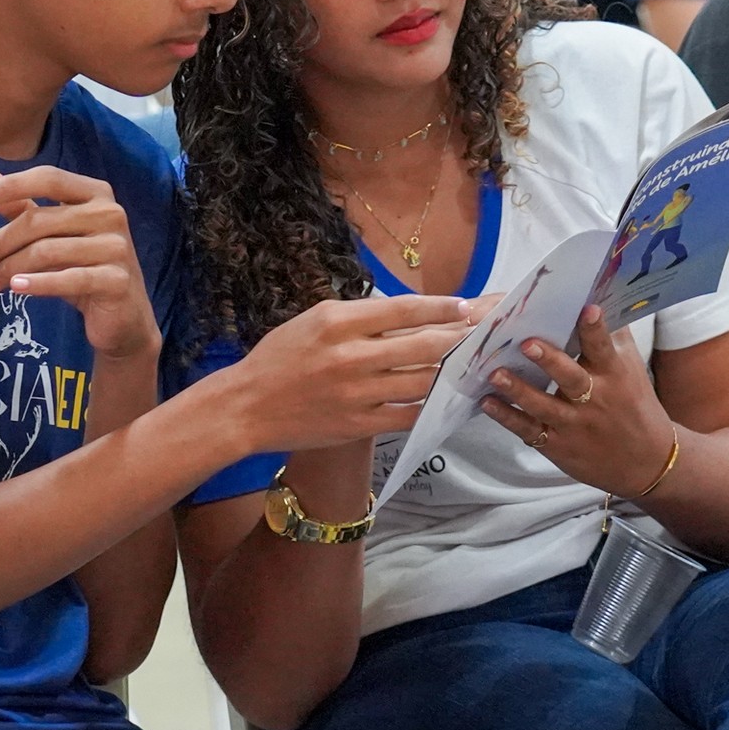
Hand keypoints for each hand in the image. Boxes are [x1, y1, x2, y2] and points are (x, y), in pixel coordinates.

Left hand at [0, 166, 156, 359]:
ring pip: (47, 251)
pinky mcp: (116, 280)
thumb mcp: (53, 234)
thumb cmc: (84, 266)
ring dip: (11, 267)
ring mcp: (116, 247)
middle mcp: (110, 214)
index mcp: (96, 193)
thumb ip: (22, 205)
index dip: (12, 185)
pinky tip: (15, 288)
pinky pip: (68, 279)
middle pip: (40, 220)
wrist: (123, 315)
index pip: (49, 178)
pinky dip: (37, 283)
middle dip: (1, 241)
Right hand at [223, 295, 474, 452]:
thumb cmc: (278, 358)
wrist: (246, 406)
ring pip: (422, 380)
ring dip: (451, 371)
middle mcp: (350, 355)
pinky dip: (431, 404)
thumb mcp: (312, 321)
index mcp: (336, 322)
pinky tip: (446, 397)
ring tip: (471, 363)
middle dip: (458, 338)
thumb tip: (406, 313)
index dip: (440, 307)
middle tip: (482, 334)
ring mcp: (356, 392)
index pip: (402, 309)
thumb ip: (356, 316)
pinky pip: (409, 413)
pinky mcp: (359, 423)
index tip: (465, 306)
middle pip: (423, 344)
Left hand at [480, 304, 673, 495]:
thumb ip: (612, 336)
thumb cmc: (634, 404)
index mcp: (614, 375)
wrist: (648, 462)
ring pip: (544, 406)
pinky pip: (528, 430)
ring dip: (518, 390)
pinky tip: (486, 402)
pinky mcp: (558, 445)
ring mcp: (574, 424)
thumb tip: (596, 295)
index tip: (587, 309)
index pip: (603, 348)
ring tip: (494, 373)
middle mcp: (595, 399)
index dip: (595, 329)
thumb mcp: (630, 369)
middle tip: (527, 343)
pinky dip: (507, 417)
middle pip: (571, 378)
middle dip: (550, 361)